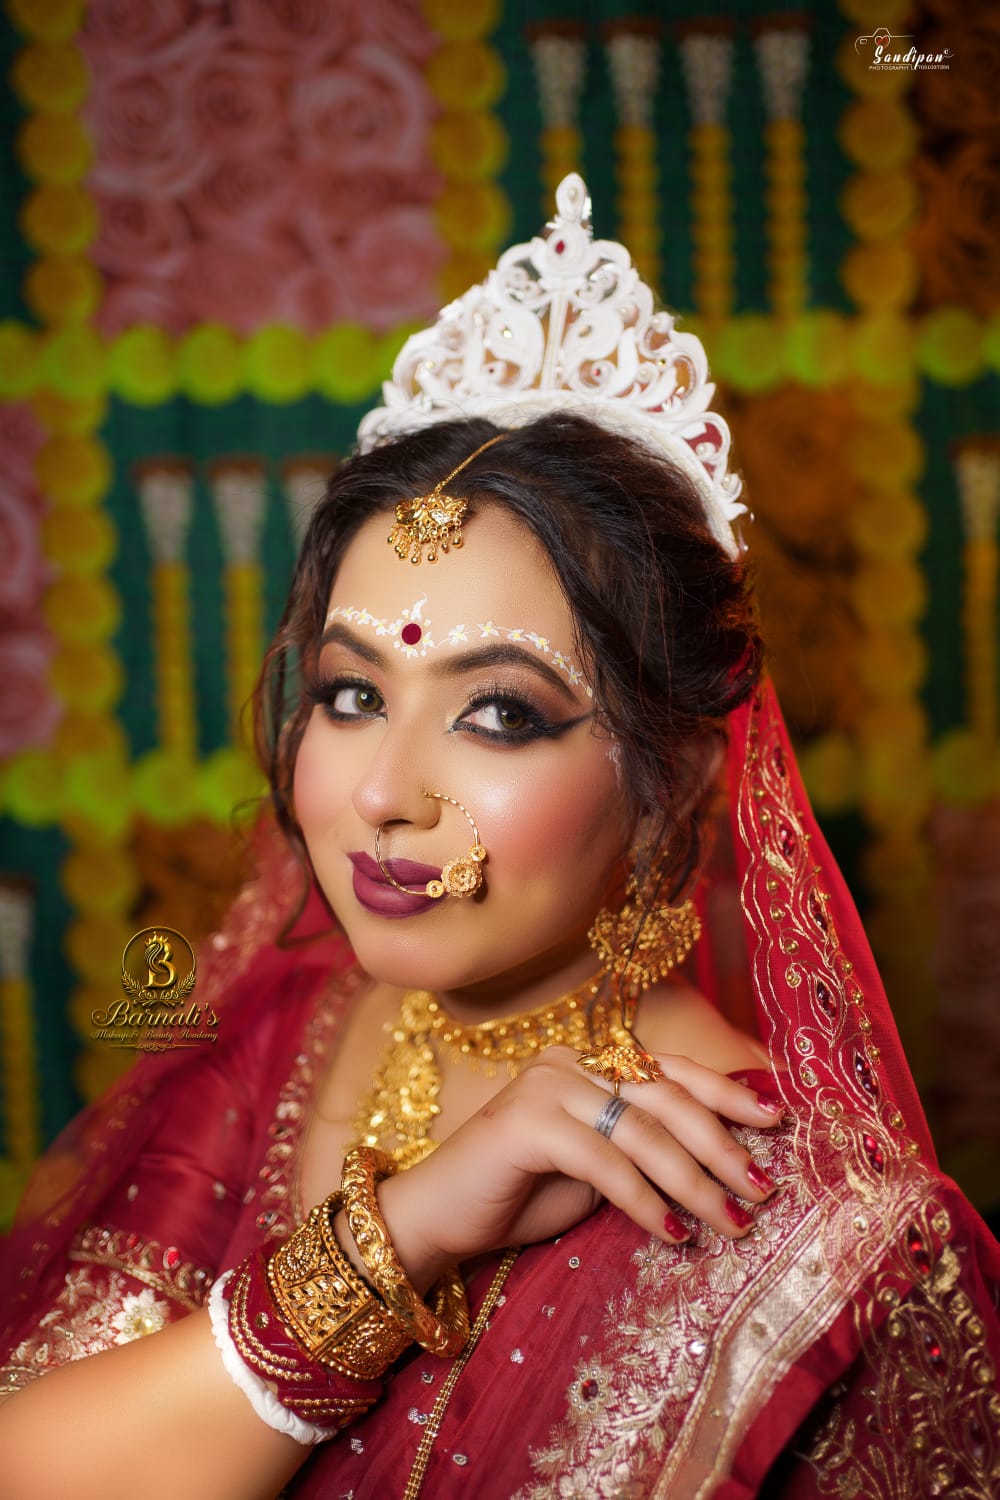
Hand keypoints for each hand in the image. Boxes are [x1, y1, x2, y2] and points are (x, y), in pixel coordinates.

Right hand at [378, 1047, 784, 1289]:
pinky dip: (646, 1200)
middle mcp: (570, 1062)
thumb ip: (644, 1151)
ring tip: (732, 1222)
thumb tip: (724, 1161)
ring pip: (644, 1131)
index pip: (671, 1071)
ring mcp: (547, 1086)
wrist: (437, 1219)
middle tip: (762, 1188)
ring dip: (696, 1182)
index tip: (777, 1116)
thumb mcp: (597, 1169)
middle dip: (722, 1144)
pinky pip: (606, 1162)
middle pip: (667, 1097)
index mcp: (589, 1063)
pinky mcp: (527, 1122)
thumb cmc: (519, 1195)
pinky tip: (673, 1233)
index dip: (726, 1091)